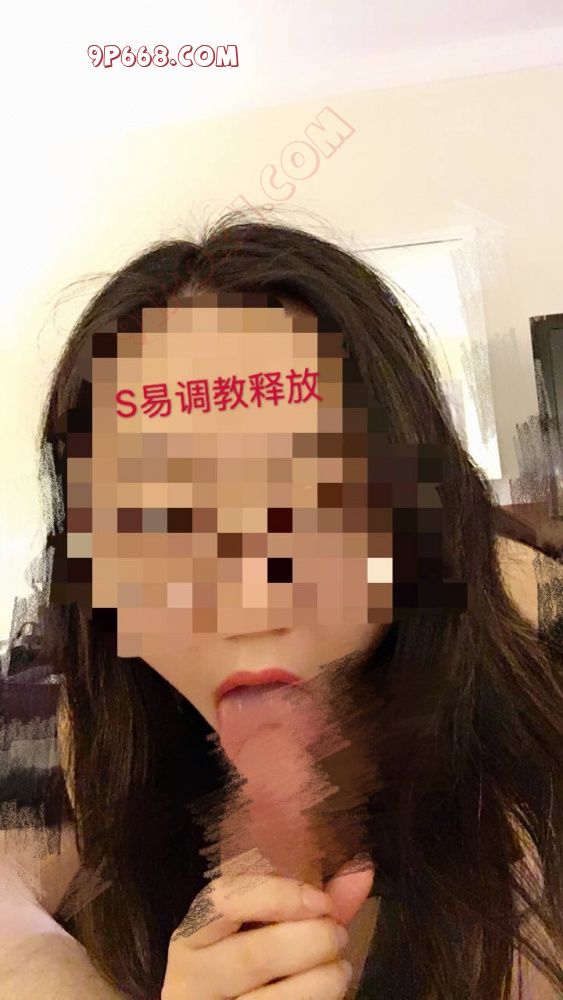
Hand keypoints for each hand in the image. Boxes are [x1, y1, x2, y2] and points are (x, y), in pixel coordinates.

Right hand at [161, 857, 373, 998]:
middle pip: (254, 955)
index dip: (278, 895)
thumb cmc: (248, 967)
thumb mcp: (266, 929)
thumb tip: (362, 869)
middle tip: (339, 936)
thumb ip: (312, 902)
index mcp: (192, 935)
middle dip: (312, 941)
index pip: (225, 900)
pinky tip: (330, 994)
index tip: (321, 901)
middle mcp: (189, 978)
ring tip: (341, 969)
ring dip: (324, 980)